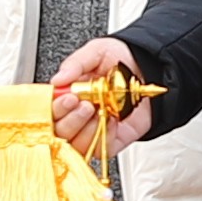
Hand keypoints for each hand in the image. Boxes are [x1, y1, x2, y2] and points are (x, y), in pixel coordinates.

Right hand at [47, 37, 142, 157]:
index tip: (69, 98)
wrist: (152, 68)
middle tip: (85, 105)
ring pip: (75, 144)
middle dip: (70, 120)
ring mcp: (92, 129)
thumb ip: (76, 63)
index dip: (55, 108)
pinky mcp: (110, 141)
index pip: (49, 110)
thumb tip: (57, 79)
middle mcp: (76, 114)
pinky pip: (99, 149)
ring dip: (85, 129)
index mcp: (67, 94)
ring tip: (98, 110)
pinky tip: (111, 120)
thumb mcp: (97, 51)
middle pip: (58, 131)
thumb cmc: (122, 59)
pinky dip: (104, 136)